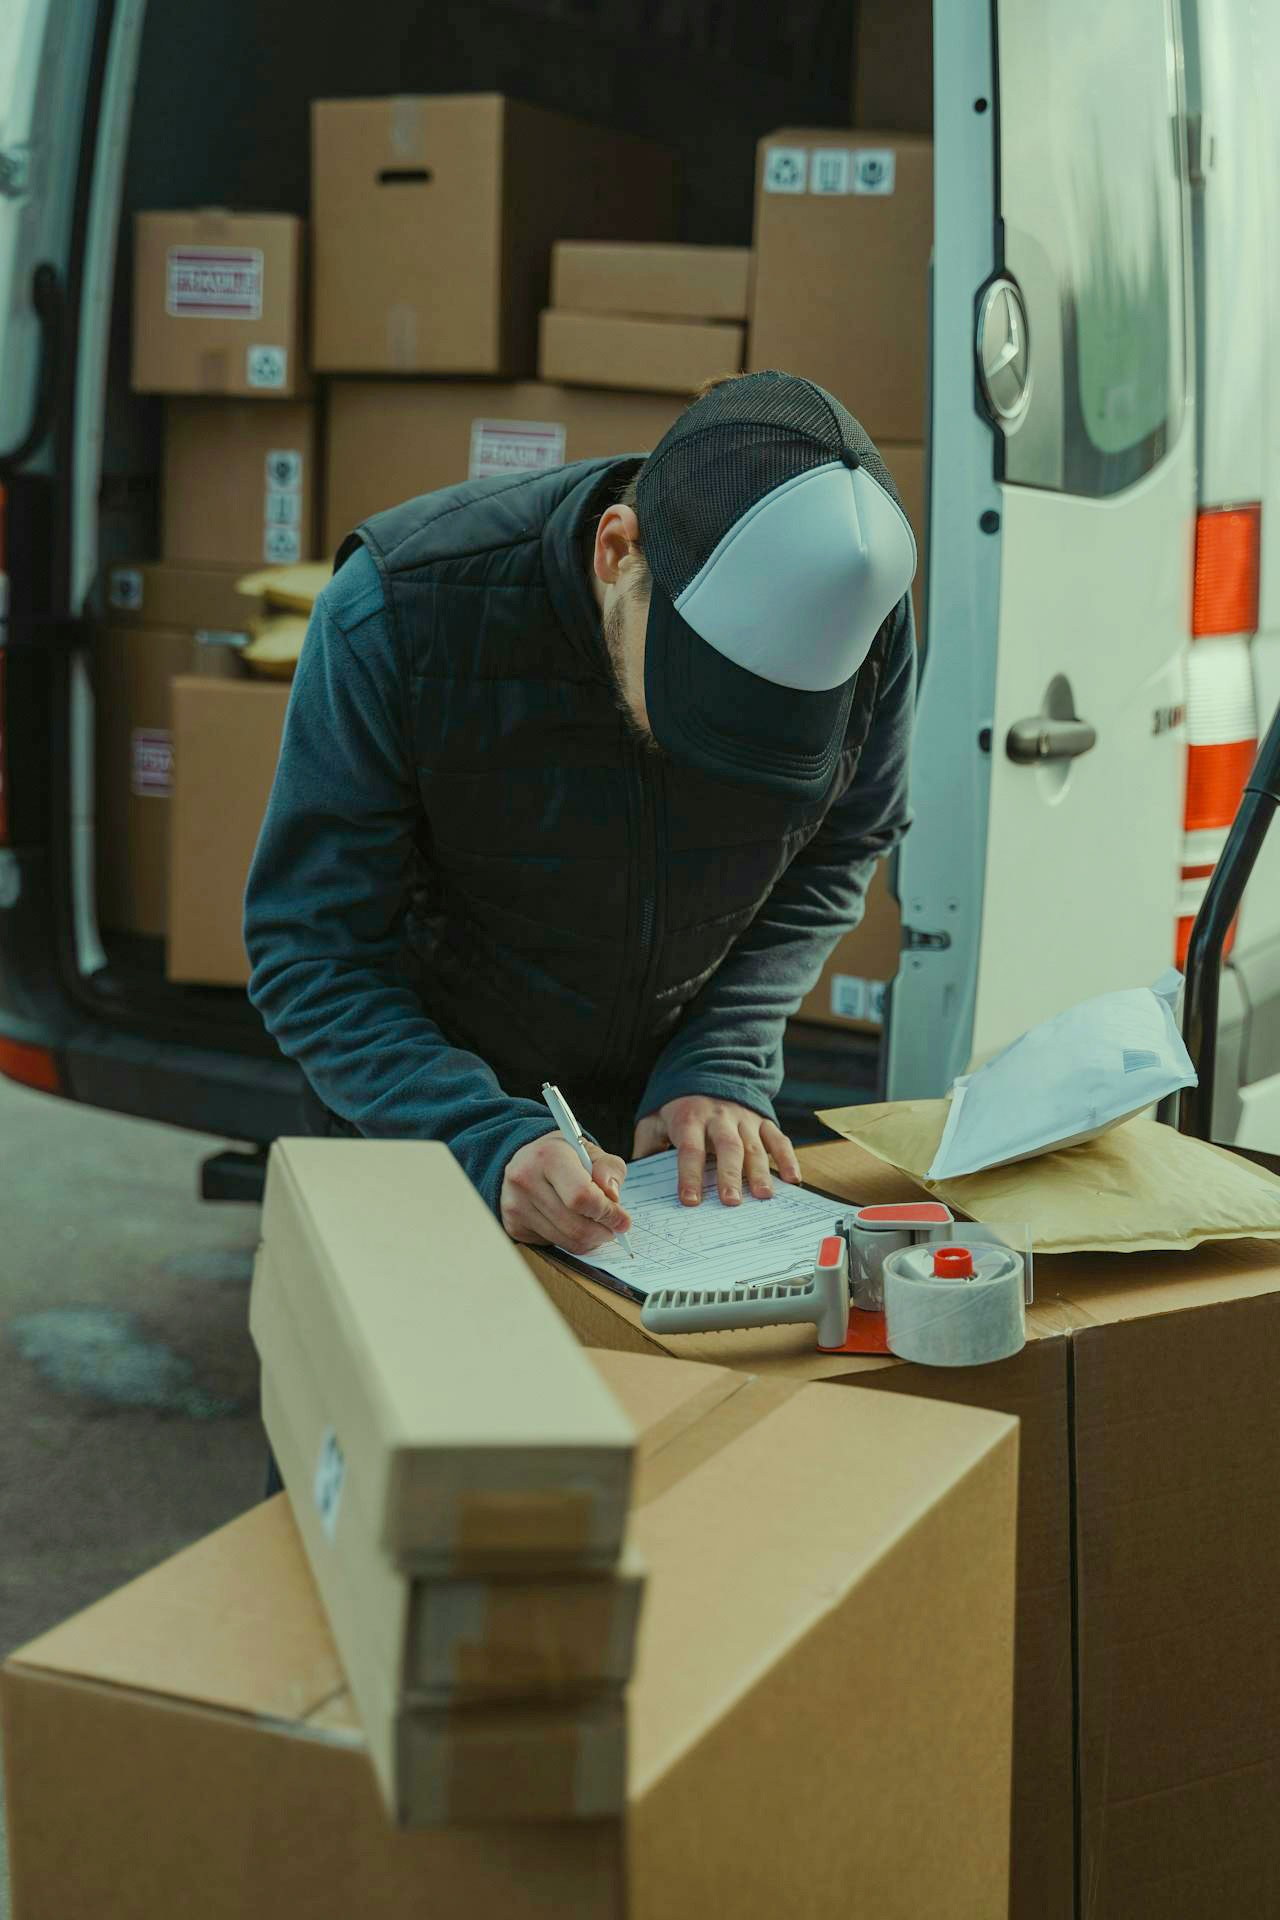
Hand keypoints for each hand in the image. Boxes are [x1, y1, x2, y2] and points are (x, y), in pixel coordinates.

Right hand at [500, 1134, 630, 1252]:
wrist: (525, 1161)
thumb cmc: (564, 1156)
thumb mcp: (591, 1152)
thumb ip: (609, 1169)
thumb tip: (613, 1197)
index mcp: (548, 1156)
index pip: (582, 1196)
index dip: (607, 1213)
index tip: (623, 1220)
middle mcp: (526, 1180)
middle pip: (575, 1225)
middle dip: (603, 1232)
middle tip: (614, 1229)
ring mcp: (516, 1206)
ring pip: (566, 1241)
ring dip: (590, 1240)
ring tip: (599, 1229)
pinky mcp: (514, 1226)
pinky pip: (553, 1245)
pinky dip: (571, 1241)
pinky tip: (574, 1226)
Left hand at [632, 1096, 801, 1206]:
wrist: (709, 1069)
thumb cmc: (679, 1106)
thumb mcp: (655, 1118)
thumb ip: (646, 1144)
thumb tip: (636, 1174)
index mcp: (690, 1119)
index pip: (690, 1149)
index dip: (689, 1175)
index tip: (690, 1200)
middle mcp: (719, 1118)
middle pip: (726, 1148)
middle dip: (729, 1175)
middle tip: (732, 1202)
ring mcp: (744, 1119)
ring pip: (754, 1146)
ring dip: (760, 1171)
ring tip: (764, 1196)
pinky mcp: (762, 1120)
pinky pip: (777, 1139)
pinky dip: (788, 1158)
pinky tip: (793, 1179)